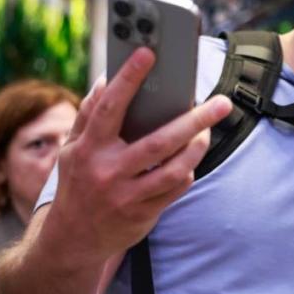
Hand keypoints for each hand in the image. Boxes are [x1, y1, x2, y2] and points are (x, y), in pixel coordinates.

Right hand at [48, 48, 231, 263]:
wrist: (71, 241)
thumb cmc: (77, 183)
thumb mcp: (72, 150)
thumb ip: (89, 115)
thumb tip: (107, 78)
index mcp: (88, 148)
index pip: (110, 107)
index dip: (128, 78)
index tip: (148, 53)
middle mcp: (108, 171)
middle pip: (160, 140)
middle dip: (195, 119)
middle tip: (221, 103)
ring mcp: (127, 195)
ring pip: (175, 167)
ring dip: (198, 146)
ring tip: (208, 130)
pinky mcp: (144, 214)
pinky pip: (176, 187)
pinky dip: (188, 169)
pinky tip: (191, 157)